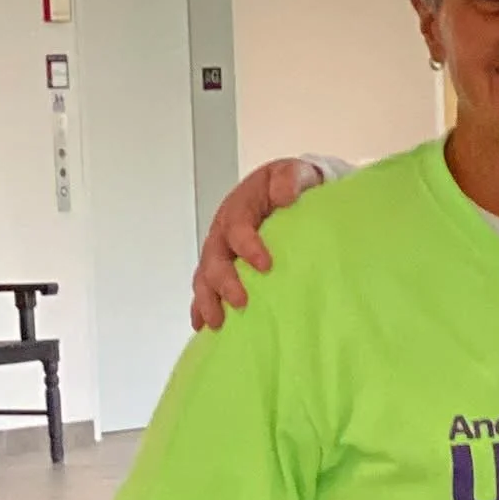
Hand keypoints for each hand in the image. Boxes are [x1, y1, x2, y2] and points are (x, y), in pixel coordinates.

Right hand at [190, 159, 322, 330]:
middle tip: (241, 301)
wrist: (291, 192)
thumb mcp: (296, 173)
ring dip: (208, 300)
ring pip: (205, 276)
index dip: (248, 246)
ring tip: (217, 323)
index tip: (266, 265)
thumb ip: (290, 179)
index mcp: (240, 207)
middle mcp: (224, 231)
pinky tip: (204, 327)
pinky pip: (206, 288)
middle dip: (225, 282)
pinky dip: (202, 307)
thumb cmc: (293, 186)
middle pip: (215, 258)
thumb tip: (284, 195)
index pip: (238, 228)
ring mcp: (221, 251)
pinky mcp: (224, 268)